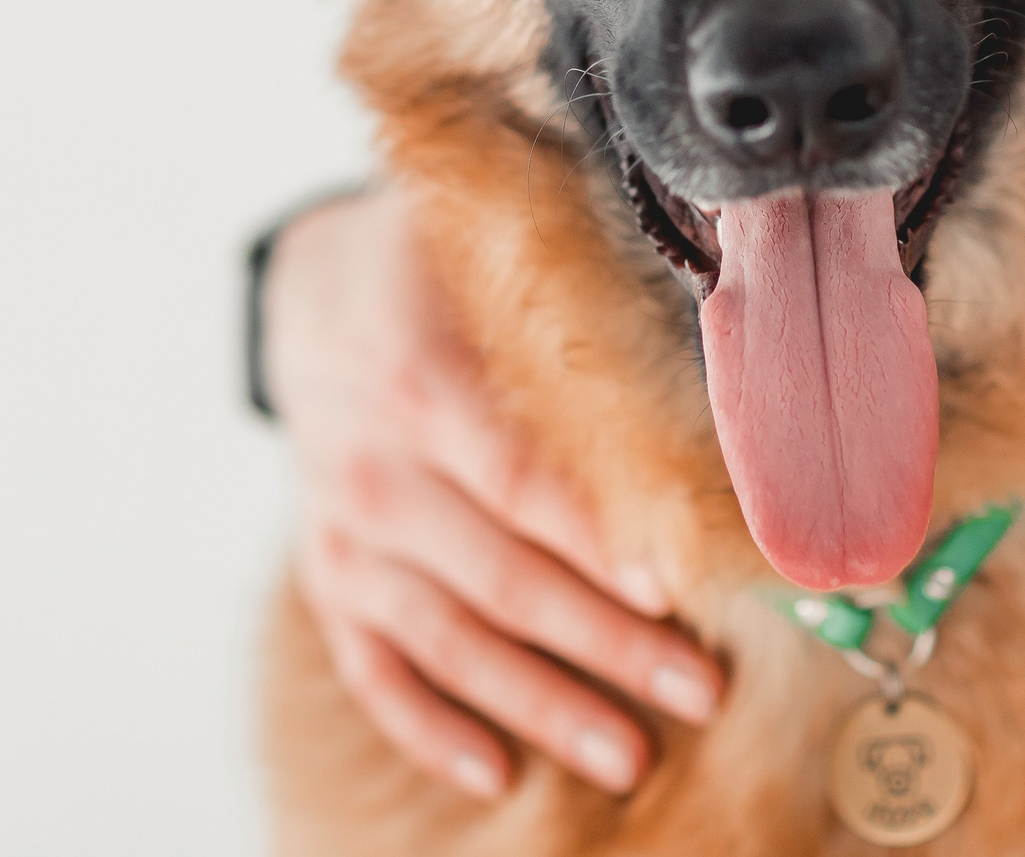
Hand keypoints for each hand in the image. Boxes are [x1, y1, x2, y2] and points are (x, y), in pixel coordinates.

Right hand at [264, 185, 721, 799]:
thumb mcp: (491, 252)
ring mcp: (345, 532)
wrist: (313, 294)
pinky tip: (496, 772)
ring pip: (450, 637)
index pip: (518, 474)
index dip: (594, 535)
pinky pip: (375, 668)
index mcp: (419, 373)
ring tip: (630, 754)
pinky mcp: (330, 577)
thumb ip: (575, 302)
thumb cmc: (437, 268)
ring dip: (542, 704)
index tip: (671, 587)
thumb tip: (712, 328)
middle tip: (698, 689)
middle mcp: (370, 465)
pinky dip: (429, 727)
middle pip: (503, 573)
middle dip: (607, 642)